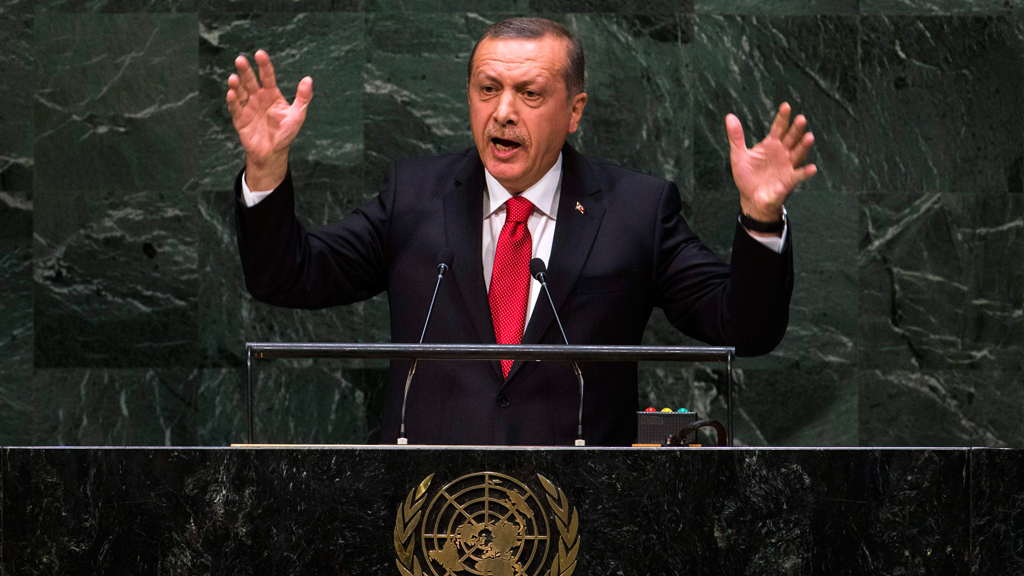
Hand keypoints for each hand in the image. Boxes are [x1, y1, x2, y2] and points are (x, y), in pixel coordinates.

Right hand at [226, 50, 312, 189]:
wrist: (273, 153)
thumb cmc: (285, 133)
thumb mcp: (297, 116)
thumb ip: (303, 98)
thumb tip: (308, 79)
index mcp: (272, 94)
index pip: (267, 76)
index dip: (264, 65)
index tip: (260, 54)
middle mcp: (258, 97)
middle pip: (250, 81)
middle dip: (245, 71)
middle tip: (240, 60)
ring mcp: (248, 107)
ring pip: (240, 92)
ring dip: (236, 84)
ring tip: (234, 78)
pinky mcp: (240, 119)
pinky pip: (235, 108)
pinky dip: (232, 101)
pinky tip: (232, 94)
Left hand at [726, 102, 816, 224]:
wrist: (750, 198)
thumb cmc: (747, 176)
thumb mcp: (739, 155)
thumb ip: (736, 137)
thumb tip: (729, 116)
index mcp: (771, 144)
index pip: (778, 128)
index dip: (782, 118)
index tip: (786, 106)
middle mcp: (783, 152)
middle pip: (791, 138)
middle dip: (796, 129)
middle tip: (801, 119)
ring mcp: (787, 166)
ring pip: (798, 154)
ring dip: (804, 146)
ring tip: (809, 137)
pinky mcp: (789, 181)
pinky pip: (798, 176)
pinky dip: (805, 172)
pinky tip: (812, 168)